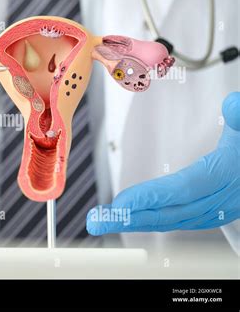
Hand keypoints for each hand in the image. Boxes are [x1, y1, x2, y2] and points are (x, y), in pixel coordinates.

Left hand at [87, 92, 239, 234]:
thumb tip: (234, 103)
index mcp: (226, 175)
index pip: (183, 189)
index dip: (152, 198)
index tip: (120, 203)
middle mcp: (221, 199)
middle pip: (171, 212)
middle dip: (132, 217)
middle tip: (97, 221)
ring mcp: (217, 209)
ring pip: (172, 220)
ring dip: (137, 221)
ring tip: (105, 221)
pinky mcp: (211, 211)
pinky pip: (178, 220)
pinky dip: (153, 220)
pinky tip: (133, 218)